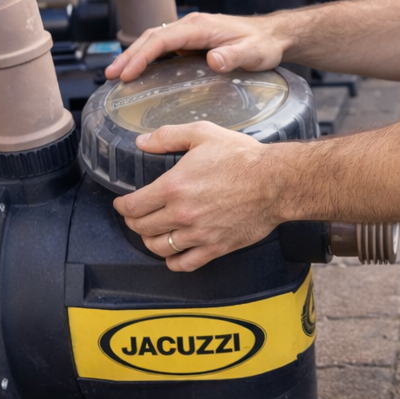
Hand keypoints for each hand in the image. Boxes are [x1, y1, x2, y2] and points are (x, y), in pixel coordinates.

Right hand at [105, 11, 287, 81]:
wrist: (272, 36)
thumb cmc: (263, 44)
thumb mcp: (252, 53)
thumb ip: (233, 57)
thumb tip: (212, 60)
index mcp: (199, 26)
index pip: (162, 39)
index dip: (142, 55)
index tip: (128, 72)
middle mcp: (190, 26)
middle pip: (151, 38)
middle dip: (129, 55)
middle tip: (111, 76)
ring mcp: (189, 34)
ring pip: (154, 42)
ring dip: (134, 56)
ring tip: (116, 75)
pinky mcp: (191, 42)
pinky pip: (163, 48)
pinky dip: (147, 58)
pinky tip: (138, 72)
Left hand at [112, 121, 282, 271]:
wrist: (276, 182)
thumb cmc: (243, 158)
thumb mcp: (203, 134)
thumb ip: (169, 136)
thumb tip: (142, 141)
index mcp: (174, 187)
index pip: (133, 206)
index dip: (122, 206)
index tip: (123, 204)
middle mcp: (182, 214)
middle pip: (142, 228)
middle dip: (133, 222)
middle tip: (136, 216)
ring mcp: (198, 234)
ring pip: (159, 248)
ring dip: (150, 241)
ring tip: (152, 233)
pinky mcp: (215, 248)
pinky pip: (184, 264)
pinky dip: (173, 262)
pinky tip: (173, 254)